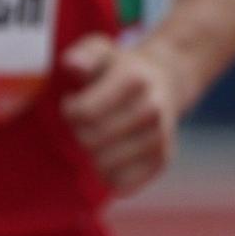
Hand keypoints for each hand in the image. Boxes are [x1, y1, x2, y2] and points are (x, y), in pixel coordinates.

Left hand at [60, 34, 182, 196]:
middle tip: (87, 119)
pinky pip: (121, 184)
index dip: (69, 110)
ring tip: (100, 133)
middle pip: (90, 141)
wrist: (165, 81)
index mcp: (134, 79)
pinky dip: (108, 174)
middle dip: (78, 132)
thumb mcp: (100, 50)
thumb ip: (83, 55)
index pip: (83, 113)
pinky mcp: (162, 160)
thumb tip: (72, 65)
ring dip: (92, 154)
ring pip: (104, 166)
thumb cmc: (120, 68)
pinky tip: (111, 154)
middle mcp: (152, 109)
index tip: (73, 102)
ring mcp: (159, 136)